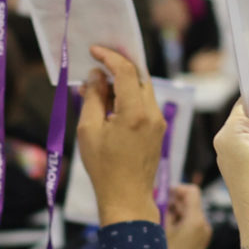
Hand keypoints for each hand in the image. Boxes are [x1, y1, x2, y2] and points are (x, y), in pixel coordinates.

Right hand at [76, 45, 163, 225]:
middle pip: (139, 76)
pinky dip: (130, 96)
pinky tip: (111, 103)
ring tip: (100, 85)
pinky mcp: (159, 130)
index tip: (94, 51)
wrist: (127, 197)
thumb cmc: (104, 168)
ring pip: (143, 89)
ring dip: (124, 82)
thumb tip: (96, 77)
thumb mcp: (89, 130)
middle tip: (98, 62)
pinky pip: (145, 104)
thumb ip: (93, 98)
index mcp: (135, 112)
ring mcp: (159, 122)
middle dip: (119, 66)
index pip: (126, 71)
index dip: (109, 57)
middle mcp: (152, 113)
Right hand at [162, 184, 212, 248]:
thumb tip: (162, 195)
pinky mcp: (200, 242)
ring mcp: (204, 234)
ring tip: (159, 221)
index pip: (191, 191)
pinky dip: (179, 223)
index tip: (163, 194)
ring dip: (175, 212)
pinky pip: (190, 224)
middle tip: (156, 206)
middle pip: (190, 202)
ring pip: (189, 213)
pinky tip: (166, 231)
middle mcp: (203, 225)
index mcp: (196, 220)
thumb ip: (163, 209)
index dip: (177, 189)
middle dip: (173, 201)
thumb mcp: (160, 229)